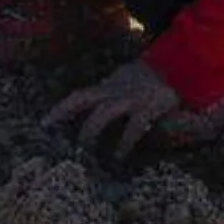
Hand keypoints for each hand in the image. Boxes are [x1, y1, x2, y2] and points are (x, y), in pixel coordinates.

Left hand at [44, 59, 181, 158]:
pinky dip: (124, 142)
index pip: (78, 97)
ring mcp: (130, 98)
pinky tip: (118, 155)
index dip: (60, 110)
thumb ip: (111, 94)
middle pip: (82, 99)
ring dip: (91, 130)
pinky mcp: (148, 107)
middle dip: (64, 114)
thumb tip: (96, 111)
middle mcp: (114, 90)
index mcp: (108, 86)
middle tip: (53, 135)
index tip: (43, 124)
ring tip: (84, 147)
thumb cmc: (153, 79)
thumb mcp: (126, 82)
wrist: (180, 67)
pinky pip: (133, 127)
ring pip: (103, 113)